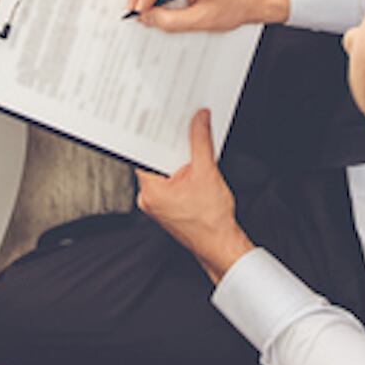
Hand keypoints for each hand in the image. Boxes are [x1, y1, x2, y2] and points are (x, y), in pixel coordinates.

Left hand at [136, 109, 254, 282]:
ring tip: (193, 153)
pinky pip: (169, 182)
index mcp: (150, 190)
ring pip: (163, 171)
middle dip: (170, 145)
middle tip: (182, 130)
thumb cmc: (211, 220)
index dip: (153, 134)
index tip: (160, 120)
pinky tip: (195, 169)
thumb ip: (201, 141)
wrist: (221, 244)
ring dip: (177, 160)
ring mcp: (156, 204)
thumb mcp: (207, 171)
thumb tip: (199, 120)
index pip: (143, 152)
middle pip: (154, 160)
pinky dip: (180, 172)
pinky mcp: (166, 207)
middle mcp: (148, 199)